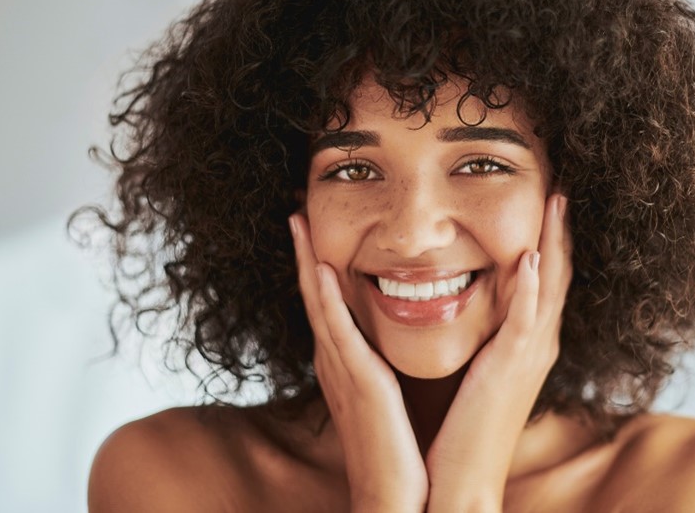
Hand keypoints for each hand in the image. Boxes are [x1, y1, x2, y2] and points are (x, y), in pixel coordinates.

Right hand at [289, 214, 427, 512]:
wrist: (397, 499)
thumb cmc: (399, 453)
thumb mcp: (389, 400)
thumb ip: (382, 370)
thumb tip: (388, 348)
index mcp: (347, 364)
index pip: (329, 303)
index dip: (317, 264)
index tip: (313, 227)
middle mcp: (336, 362)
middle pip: (315, 295)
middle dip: (304, 252)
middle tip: (295, 210)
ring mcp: (342, 371)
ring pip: (320, 304)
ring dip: (308, 261)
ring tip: (298, 222)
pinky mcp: (358, 383)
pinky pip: (338, 332)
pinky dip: (327, 299)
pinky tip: (323, 269)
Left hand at [425, 194, 571, 511]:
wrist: (462, 479)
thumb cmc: (463, 426)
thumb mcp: (478, 369)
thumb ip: (484, 337)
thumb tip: (471, 302)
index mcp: (527, 341)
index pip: (545, 276)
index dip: (550, 236)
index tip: (547, 197)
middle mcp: (537, 343)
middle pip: (557, 272)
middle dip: (560, 228)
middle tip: (562, 184)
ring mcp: (528, 355)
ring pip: (549, 286)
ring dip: (553, 242)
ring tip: (557, 200)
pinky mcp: (510, 370)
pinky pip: (524, 321)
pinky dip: (528, 288)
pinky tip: (529, 257)